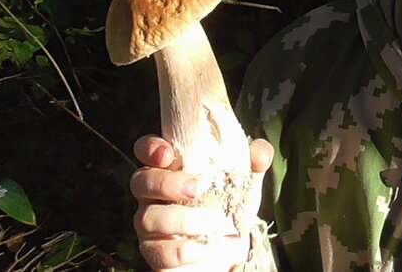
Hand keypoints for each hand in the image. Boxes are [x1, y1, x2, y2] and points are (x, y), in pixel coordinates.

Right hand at [130, 135, 273, 270]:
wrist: (227, 249)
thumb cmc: (227, 207)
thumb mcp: (244, 184)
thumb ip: (252, 165)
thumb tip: (260, 151)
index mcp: (170, 169)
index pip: (147, 150)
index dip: (150, 147)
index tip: (167, 154)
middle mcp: (152, 195)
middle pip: (141, 181)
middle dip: (167, 183)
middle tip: (199, 188)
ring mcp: (149, 225)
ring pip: (149, 218)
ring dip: (188, 221)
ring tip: (221, 223)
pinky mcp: (155, 253)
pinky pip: (164, 252)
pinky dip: (196, 250)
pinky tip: (220, 246)